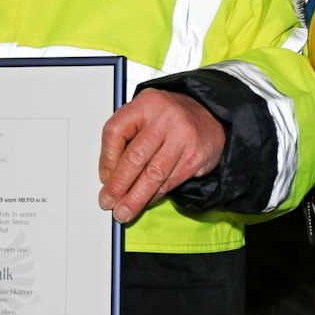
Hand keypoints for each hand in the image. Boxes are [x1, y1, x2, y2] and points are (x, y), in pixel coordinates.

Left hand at [96, 90, 224, 223]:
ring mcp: (182, 137)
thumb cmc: (170, 118)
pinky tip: (145, 201)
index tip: (104, 177)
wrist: (210, 116)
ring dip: (135, 198)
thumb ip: (127, 138)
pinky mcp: (195, 156)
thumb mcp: (145, 115)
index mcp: (146, 103)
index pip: (115, 131)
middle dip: (118, 185)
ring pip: (153, 175)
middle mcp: (164, 118)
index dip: (106, 159)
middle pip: (135, 157)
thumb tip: (109, 176)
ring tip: (123, 211)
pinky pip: (169, 182)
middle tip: (108, 201)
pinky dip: (154, 196)